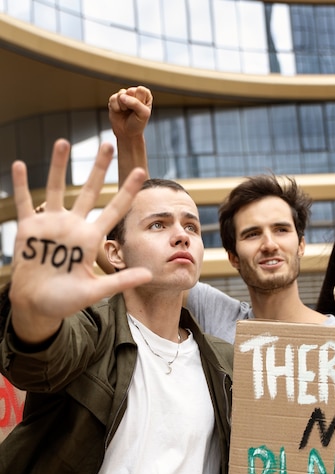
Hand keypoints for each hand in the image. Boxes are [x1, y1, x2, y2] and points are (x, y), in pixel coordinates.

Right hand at [9, 138, 151, 343]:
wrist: (39, 306)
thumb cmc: (67, 300)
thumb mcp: (96, 290)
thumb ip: (120, 281)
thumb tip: (150, 275)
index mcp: (92, 238)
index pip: (114, 210)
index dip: (127, 192)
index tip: (141, 172)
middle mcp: (74, 226)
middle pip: (89, 191)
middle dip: (98, 168)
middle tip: (108, 143)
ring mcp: (51, 225)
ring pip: (56, 189)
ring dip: (59, 166)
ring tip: (63, 142)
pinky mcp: (29, 229)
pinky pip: (25, 203)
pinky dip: (21, 185)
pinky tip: (20, 165)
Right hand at [108, 86, 152, 139]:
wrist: (127, 134)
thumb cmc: (137, 124)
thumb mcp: (143, 114)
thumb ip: (136, 103)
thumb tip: (122, 96)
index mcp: (145, 95)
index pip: (141, 90)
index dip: (140, 100)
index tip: (140, 109)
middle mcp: (134, 93)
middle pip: (131, 91)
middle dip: (131, 103)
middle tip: (132, 111)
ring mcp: (124, 95)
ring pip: (121, 94)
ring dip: (123, 106)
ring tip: (126, 111)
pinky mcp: (114, 99)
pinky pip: (113, 98)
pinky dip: (116, 107)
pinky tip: (119, 111)